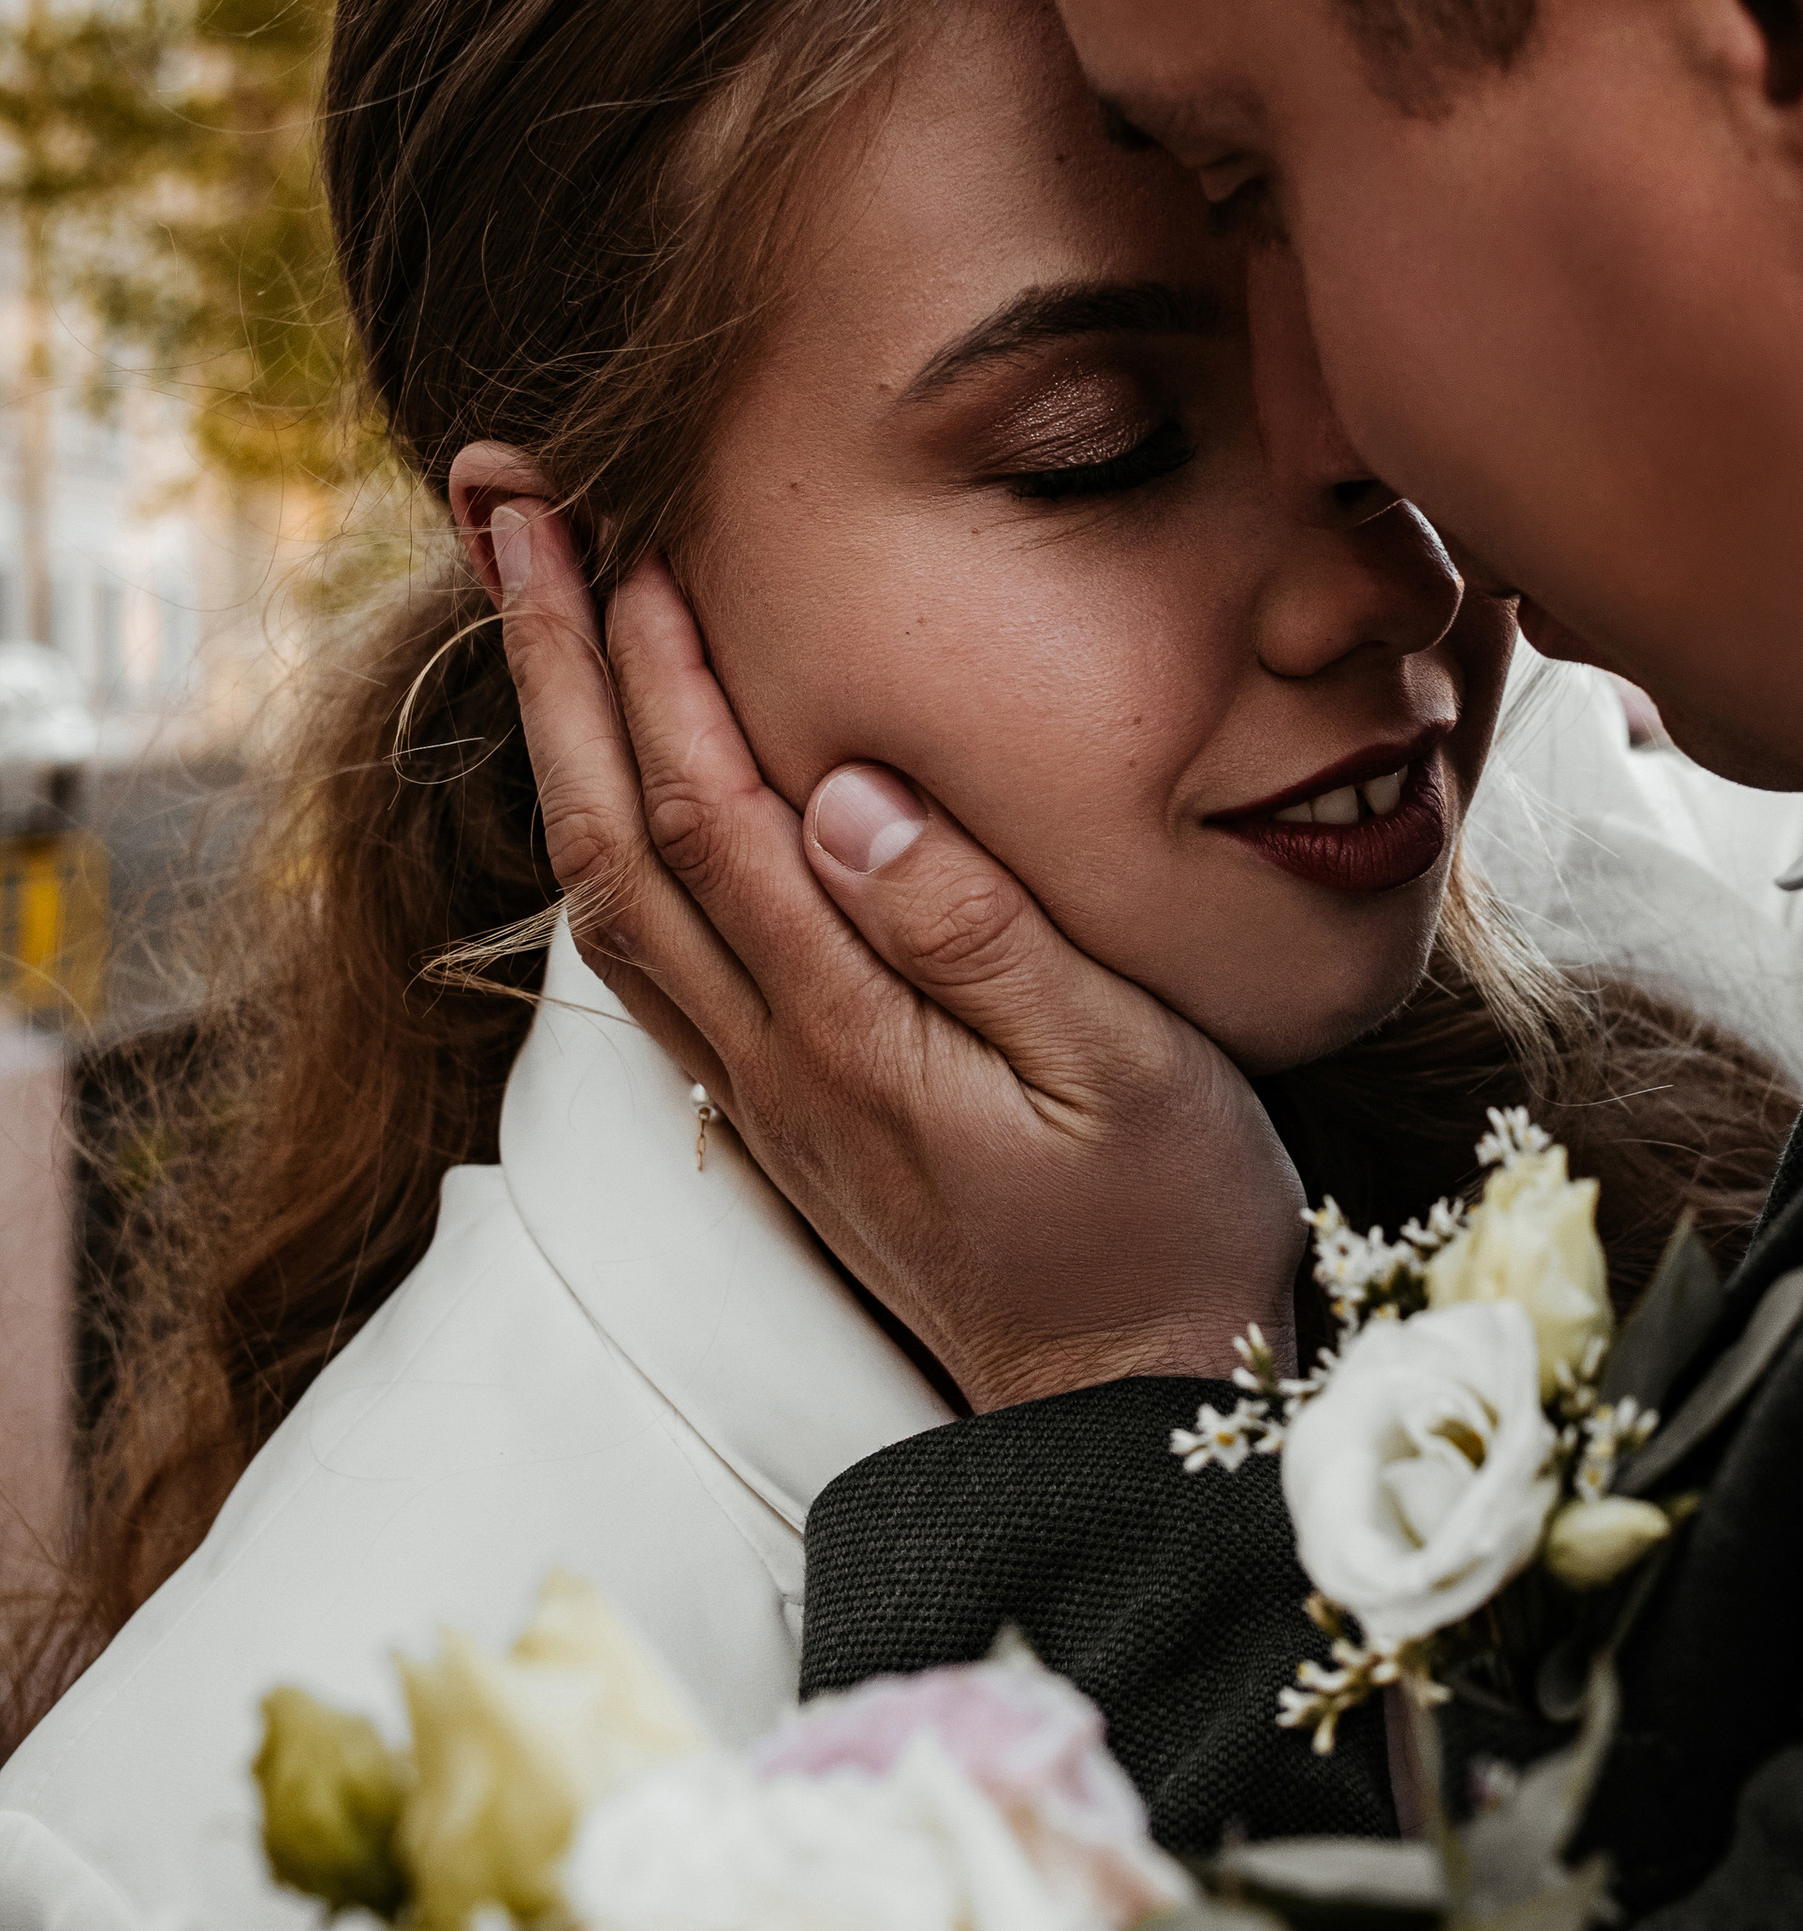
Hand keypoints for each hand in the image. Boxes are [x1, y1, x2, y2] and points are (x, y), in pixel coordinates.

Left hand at [490, 506, 1306, 1409]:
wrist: (1128, 1413)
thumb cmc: (1164, 1227)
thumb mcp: (1120, 1067)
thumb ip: (978, 931)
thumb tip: (845, 793)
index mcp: (855, 1033)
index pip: (714, 818)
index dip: (656, 673)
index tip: (624, 539)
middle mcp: (777, 1061)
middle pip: (615, 845)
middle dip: (552, 673)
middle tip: (510, 517)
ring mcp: (768, 1096)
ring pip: (611, 904)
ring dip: (561, 746)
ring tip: (540, 614)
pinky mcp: (786, 1119)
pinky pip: (654, 961)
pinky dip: (609, 844)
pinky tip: (616, 789)